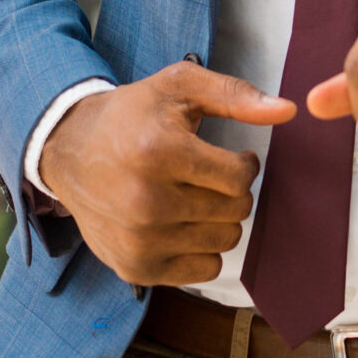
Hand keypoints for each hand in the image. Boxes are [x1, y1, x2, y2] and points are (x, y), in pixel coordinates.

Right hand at [38, 64, 295, 287]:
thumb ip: (235, 95)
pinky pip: (205, 271)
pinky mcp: (136, 270)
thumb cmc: (132, 115)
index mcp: (159, 152)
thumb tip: (287, 110)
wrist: (69, 151)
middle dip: (233, 191)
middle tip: (210, 177)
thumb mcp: (179, 87)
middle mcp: (146, 202)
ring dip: (220, 219)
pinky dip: (203, 248)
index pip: (239, 178)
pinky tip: (182, 224)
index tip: (234, 158)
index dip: (246, 165)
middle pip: (235, 212)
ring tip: (195, 197)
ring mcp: (139, 241)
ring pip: (225, 241)